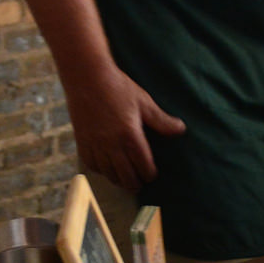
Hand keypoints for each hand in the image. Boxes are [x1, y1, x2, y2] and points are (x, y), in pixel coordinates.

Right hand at [64, 63, 184, 191]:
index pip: (143, 165)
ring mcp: (95, 144)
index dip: (149, 174)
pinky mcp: (82, 142)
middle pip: (125, 175)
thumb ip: (161, 121)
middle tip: (140, 184)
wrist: (87, 78)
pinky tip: (107, 169)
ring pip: (108, 173)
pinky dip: (100, 171)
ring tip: (125, 181)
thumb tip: (181, 130)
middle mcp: (111, 144)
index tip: (153, 175)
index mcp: (129, 135)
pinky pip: (91, 165)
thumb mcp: (144, 102)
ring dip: (118, 179)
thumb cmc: (118, 88)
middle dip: (134, 182)